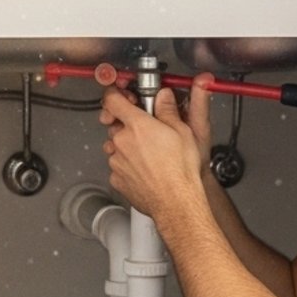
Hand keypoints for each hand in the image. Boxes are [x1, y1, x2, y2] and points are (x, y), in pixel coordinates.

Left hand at [99, 80, 207, 222]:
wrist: (176, 202)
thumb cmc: (181, 171)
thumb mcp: (183, 131)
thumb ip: (167, 109)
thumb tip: (163, 96)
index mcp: (137, 125)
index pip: (113, 100)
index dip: (116, 94)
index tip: (121, 95)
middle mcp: (121, 142)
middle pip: (115, 124)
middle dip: (128, 125)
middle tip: (147, 131)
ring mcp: (116, 162)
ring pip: (116, 146)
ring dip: (128, 147)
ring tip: (150, 154)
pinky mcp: (116, 179)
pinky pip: (118, 166)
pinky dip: (128, 166)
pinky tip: (146, 170)